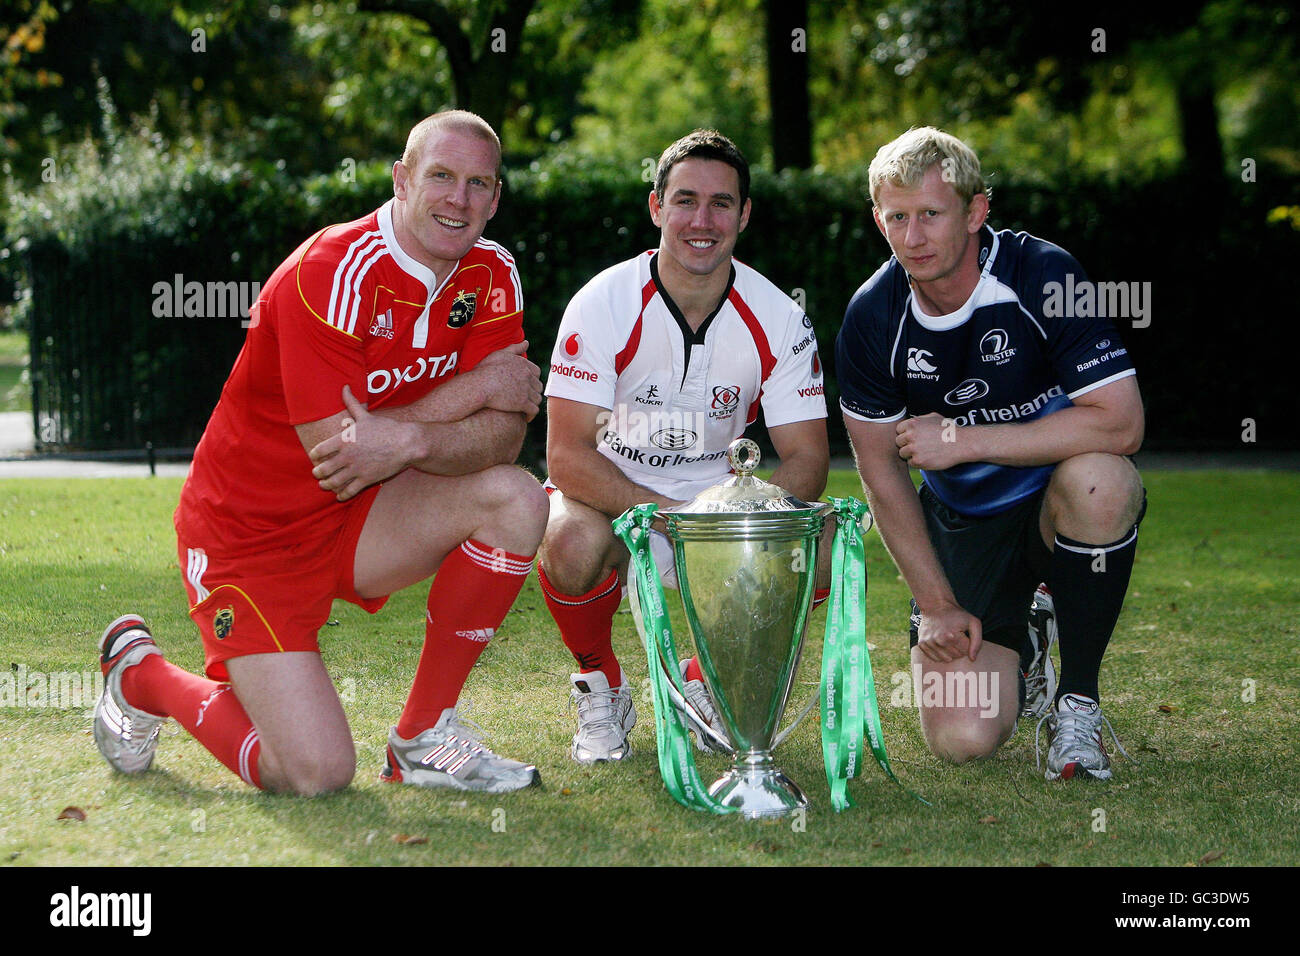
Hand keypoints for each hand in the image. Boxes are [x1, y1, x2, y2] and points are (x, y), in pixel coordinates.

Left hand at [309, 386, 415, 500]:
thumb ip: (351, 403)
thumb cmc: (386, 428)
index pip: (318, 451)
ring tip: (326, 484)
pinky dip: (341, 495)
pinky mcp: (366, 480)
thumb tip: (344, 387)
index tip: (315, 457)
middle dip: (317, 473)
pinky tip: (340, 495)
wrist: (406, 443)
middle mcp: (346, 456)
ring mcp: (356, 469)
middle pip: (321, 470)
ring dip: (326, 485)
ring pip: (332, 483)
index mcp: (343, 440)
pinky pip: (348, 492)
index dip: (314, 455)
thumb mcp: (366, 415)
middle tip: (318, 473)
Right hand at [475, 341, 541, 420]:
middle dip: (533, 392)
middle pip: (538, 386)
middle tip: (526, 398)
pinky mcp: (523, 403)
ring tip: (526, 408)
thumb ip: (514, 348)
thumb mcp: (499, 354)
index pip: (536, 372)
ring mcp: (526, 390)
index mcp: (523, 364)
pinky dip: (531, 415)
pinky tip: (526, 417)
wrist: (479, 386)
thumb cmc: (485, 370)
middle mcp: (527, 376)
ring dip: (532, 403)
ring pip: (537, 398)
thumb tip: (526, 343)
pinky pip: (533, 411)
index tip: (526, 384)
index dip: (532, 379)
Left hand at [896, 412, 965, 469]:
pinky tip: (927, 458)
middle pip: (898, 442)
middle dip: (907, 444)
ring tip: (923, 452)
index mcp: (913, 424)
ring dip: (910, 454)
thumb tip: (909, 422)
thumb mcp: (933, 417)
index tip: (914, 437)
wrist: (961, 443)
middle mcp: (911, 435)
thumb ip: (918, 420)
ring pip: (902, 453)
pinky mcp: (918, 461)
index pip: (898, 430)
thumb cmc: (948, 430)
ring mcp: (913, 449)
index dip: (906, 434)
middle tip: (919, 446)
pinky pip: (910, 463)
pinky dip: (917, 462)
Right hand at [915, 602, 982, 662]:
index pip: (966, 652)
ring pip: (946, 659)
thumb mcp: (973, 622)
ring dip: (950, 652)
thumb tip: (972, 659)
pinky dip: (940, 653)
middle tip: (956, 635)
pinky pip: (936, 658)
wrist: (935, 605)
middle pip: (956, 656)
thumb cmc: (956, 614)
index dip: (967, 643)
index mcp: (952, 636)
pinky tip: (941, 643)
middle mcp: (939, 641)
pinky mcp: (922, 644)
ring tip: (949, 639)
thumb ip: (977, 641)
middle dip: (959, 648)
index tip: (963, 634)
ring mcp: (929, 644)